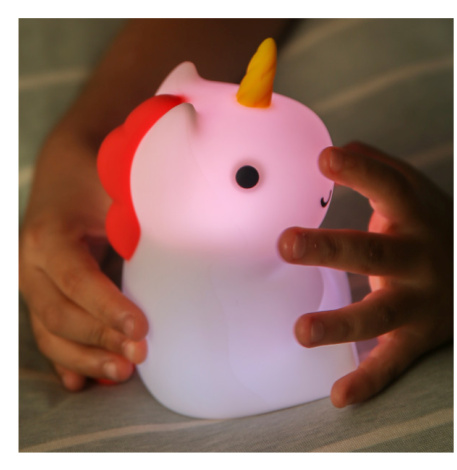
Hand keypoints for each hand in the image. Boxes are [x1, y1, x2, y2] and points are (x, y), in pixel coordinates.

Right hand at [19, 135, 147, 390]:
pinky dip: (66, 357)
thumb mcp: (114, 188)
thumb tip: (179, 251)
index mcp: (49, 236)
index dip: (107, 308)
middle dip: (100, 338)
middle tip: (140, 354)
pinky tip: (82, 381)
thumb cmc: (94, 176)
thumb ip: (135, 217)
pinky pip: (47, 332)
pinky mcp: (40, 293)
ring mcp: (31, 282)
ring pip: (50, 331)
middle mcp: (30, 264)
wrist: (65, 171)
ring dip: (85, 357)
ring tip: (122, 372)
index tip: (141, 327)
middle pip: (60, 313)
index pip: (77, 280)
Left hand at [278, 142, 452, 406]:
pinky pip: (393, 361)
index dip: (361, 172)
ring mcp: (421, 302)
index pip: (389, 187)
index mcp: (416, 216)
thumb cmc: (432, 227)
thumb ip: (379, 169)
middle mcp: (420, 258)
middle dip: (330, 249)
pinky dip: (369, 379)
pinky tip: (340, 396)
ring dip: (342, 323)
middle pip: (373, 252)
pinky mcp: (420, 337)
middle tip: (286, 243)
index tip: (325, 160)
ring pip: (380, 313)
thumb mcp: (416, 193)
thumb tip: (336, 150)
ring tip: (302, 330)